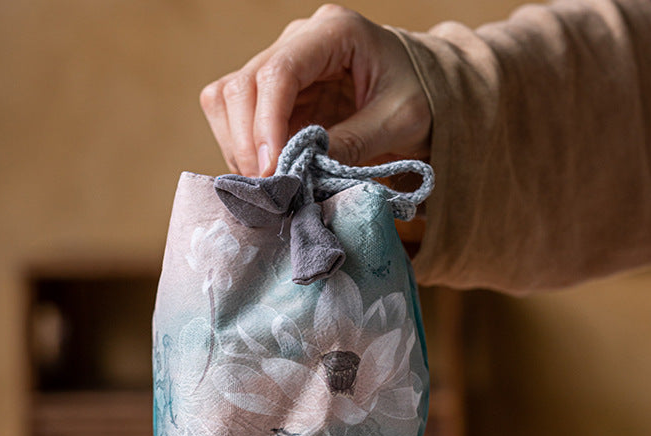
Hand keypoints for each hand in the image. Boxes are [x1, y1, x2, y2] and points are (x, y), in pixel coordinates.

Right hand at [200, 4, 431, 175]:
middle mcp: (298, 40)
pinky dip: (243, 151)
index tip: (273, 170)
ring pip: (227, 100)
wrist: (423, 89)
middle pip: (241, 85)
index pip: (279, 72)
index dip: (267, 124)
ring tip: (269, 186)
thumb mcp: (399, 122)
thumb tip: (306, 170)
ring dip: (239, 148)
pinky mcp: (275, 95)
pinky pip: (236, 119)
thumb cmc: (420, 96)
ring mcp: (281, 65)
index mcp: (334, 32)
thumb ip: (355, 142)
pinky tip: (268, 176)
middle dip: (247, 142)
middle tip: (270, 189)